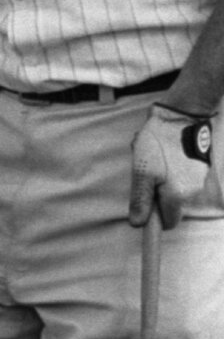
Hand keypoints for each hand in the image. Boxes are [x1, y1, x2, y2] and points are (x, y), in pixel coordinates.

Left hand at [129, 104, 213, 228]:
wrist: (182, 114)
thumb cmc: (159, 142)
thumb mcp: (142, 172)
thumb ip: (141, 199)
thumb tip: (137, 223)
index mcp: (177, 195)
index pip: (168, 223)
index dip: (156, 220)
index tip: (147, 215)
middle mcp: (193, 191)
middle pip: (171, 205)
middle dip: (158, 195)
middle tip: (148, 176)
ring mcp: (199, 179)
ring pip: (176, 190)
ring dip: (164, 181)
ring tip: (157, 160)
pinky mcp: (201, 167)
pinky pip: (184, 177)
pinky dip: (174, 170)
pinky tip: (167, 154)